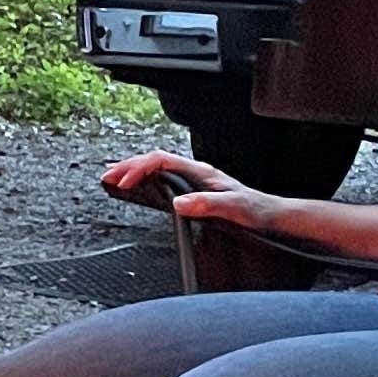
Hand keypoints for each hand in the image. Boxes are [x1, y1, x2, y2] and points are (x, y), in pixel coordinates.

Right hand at [101, 149, 289, 231]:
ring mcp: (193, 181)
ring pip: (156, 168)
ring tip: (113, 178)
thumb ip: (206, 204)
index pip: (161, 160)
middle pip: (154, 160)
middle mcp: (195, 173)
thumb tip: (178, 203)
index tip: (124, 181)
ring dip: (133, 171)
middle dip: (128, 166)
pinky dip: (144, 181)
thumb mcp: (233, 208)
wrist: (270, 217)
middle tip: (107, 176)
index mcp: (200, 171)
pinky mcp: (193, 192)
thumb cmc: (255, 211)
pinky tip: (136, 189)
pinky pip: (162, 180)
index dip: (139, 168)